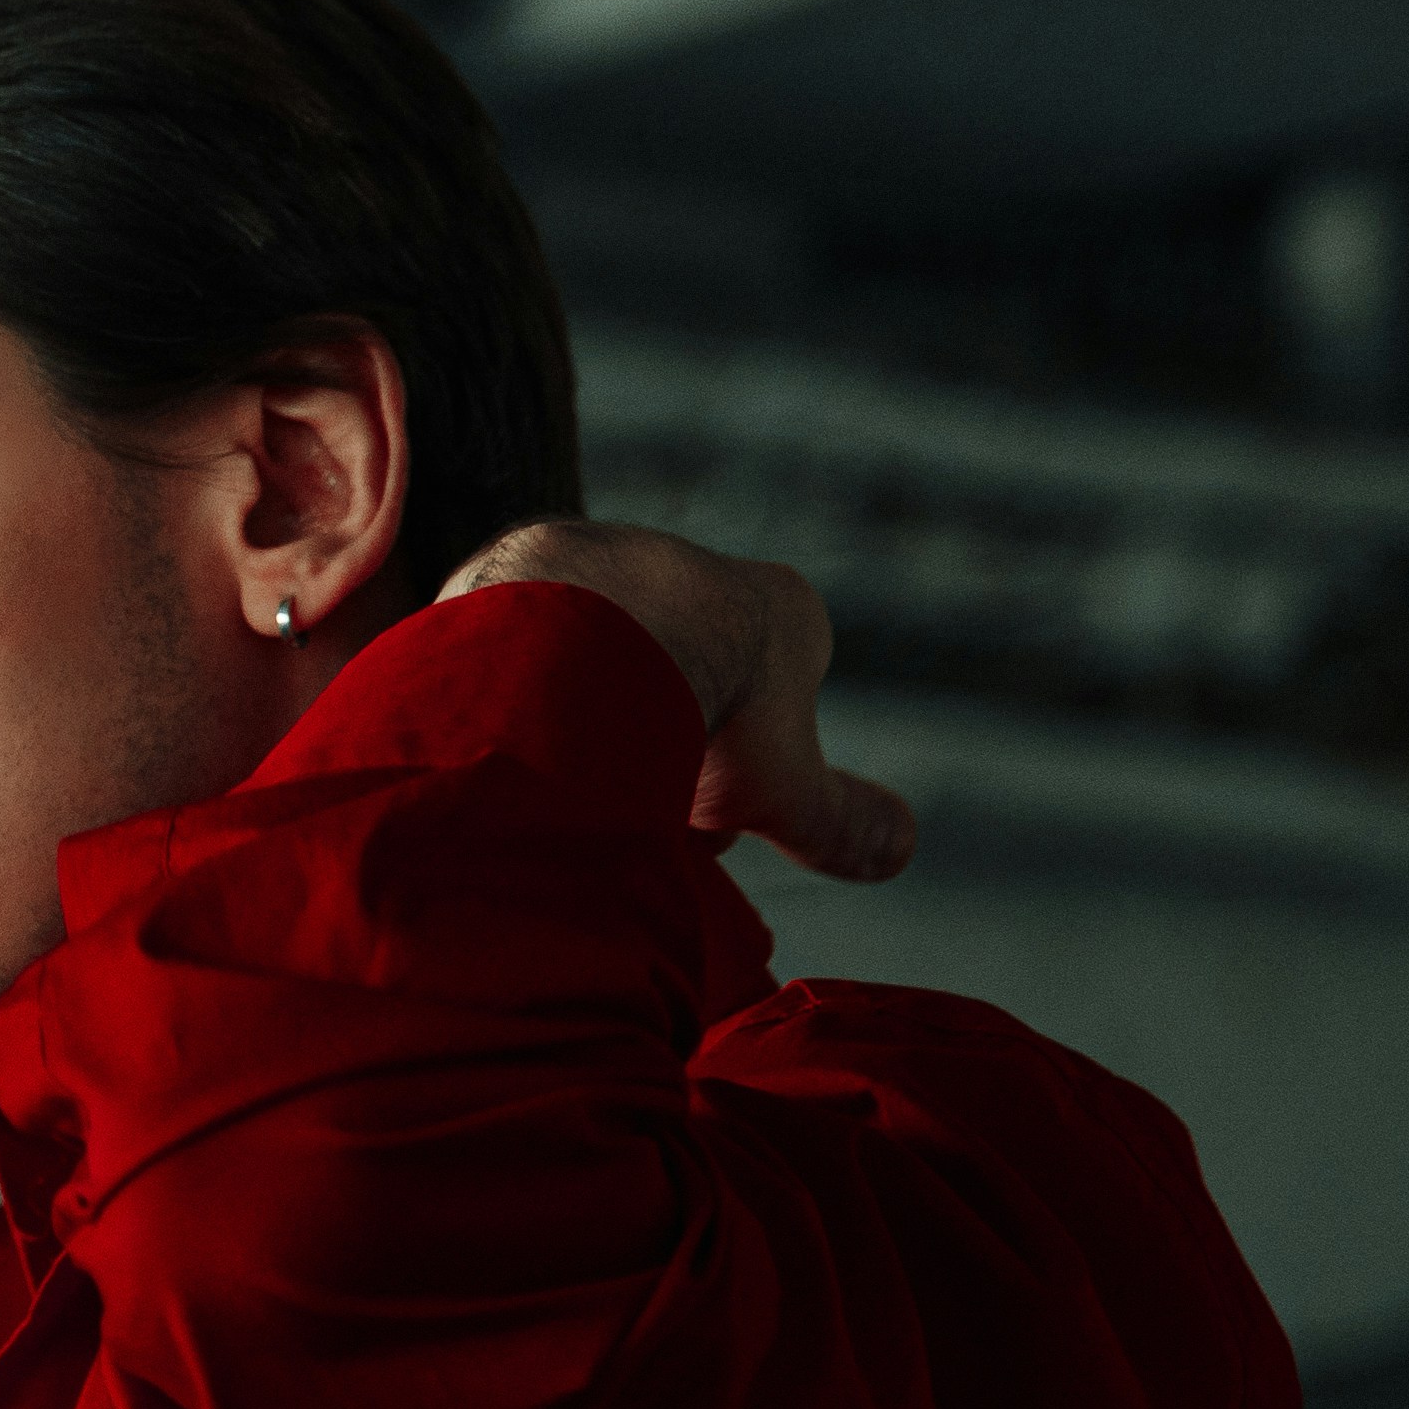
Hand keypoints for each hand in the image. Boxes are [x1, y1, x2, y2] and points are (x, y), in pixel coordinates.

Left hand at [441, 521, 915, 880]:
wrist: (572, 654)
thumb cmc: (696, 718)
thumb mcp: (783, 792)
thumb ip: (839, 820)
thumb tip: (900, 848)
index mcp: (772, 606)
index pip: (771, 697)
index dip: (743, 775)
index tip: (703, 826)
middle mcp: (687, 566)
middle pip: (679, 680)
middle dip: (657, 750)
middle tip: (627, 811)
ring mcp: (598, 560)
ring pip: (597, 662)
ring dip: (586, 725)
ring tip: (563, 788)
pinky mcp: (508, 572)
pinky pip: (516, 650)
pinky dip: (516, 700)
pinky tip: (510, 748)